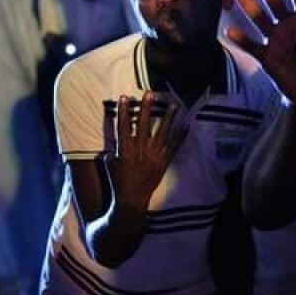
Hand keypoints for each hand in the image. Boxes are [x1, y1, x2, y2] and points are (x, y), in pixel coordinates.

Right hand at [106, 92, 187, 211]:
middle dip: (146, 108)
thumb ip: (110, 149)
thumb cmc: (118, 182)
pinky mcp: (164, 162)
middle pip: (144, 125)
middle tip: (150, 93)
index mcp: (125, 150)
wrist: (132, 201)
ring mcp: (154, 157)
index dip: (125, 111)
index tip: (125, 97)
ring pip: (163, 133)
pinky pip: (175, 147)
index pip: (124, 126)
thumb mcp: (109, 164)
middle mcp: (141, 151)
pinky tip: (187, 125)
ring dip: (168, 118)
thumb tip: (110, 139)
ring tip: (173, 104)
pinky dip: (181, 136)